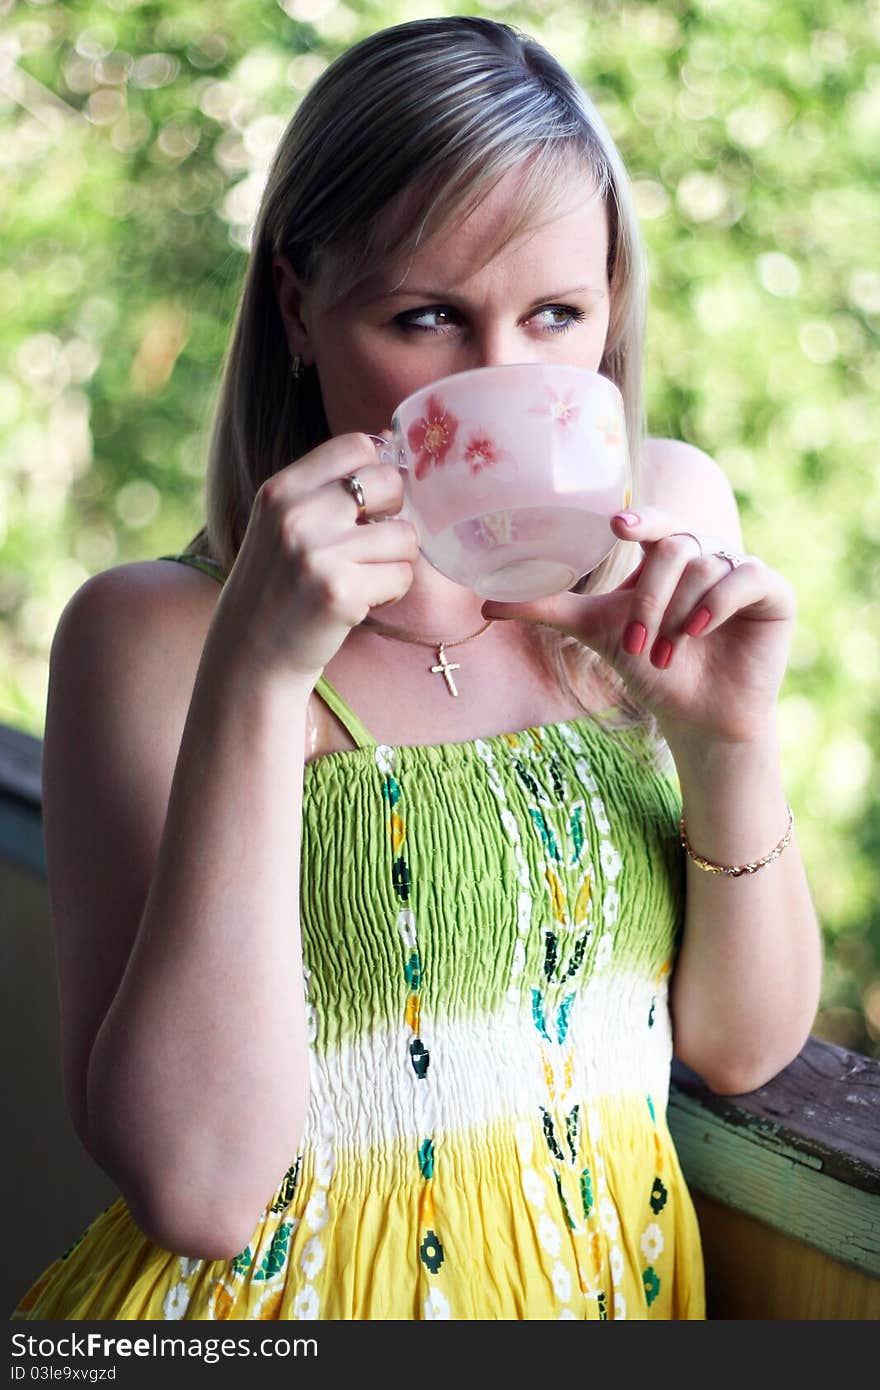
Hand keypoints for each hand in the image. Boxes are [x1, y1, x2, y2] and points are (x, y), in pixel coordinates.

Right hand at [211, 432, 418, 684]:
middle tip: (368, 546)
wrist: (250, 654)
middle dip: (393, 516)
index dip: (377, 472)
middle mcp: (296, 515)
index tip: (370, 504)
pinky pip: (402, 576)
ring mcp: (317, 555)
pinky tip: (359, 602)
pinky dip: (391, 592)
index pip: (357, 447)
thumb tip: (390, 441)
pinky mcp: (340, 593)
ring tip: (360, 578)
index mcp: (281, 490)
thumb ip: (326, 488)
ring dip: (394, 561)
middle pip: (390, 484)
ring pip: (405, 536)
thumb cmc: (278, 586)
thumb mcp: (283, 523)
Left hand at [481, 508, 796, 747]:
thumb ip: (546, 609)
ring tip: (666, 656)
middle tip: (636, 642)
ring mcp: (742, 571)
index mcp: (667, 556)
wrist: (697, 719)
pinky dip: (718, 603)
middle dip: (650, 597)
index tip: (617, 526)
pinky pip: (747, 577)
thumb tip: (483, 603)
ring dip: (678, 616)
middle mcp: (706, 555)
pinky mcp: (775, 593)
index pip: (654, 521)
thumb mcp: (595, 633)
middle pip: (676, 546)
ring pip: (706, 567)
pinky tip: (698, 633)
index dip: (640, 518)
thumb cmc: (651, 671)